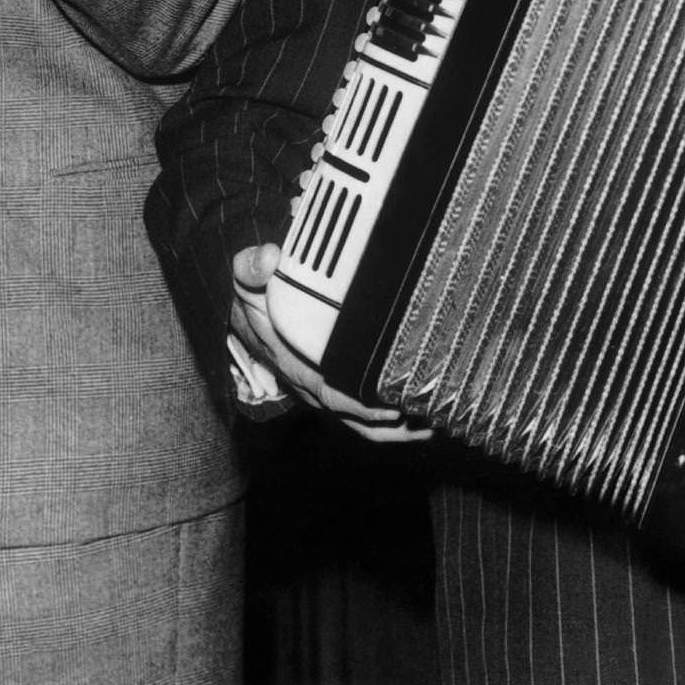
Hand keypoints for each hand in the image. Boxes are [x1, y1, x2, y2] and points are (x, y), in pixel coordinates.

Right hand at [232, 244, 433, 444]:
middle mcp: (313, 386)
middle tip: (433, 412)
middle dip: (397, 422)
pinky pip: (369, 410)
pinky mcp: (340, 384)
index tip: (394, 407)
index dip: (364, 406)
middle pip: (359, 417)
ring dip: (403, 426)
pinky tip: (426, 407)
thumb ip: (251, 267)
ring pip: (367, 422)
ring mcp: (328, 389)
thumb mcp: (246, 278)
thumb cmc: (254, 296)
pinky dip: (397, 418)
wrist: (250, 309)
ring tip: (438, 417)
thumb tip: (267, 258)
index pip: (332, 395)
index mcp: (295, 365)